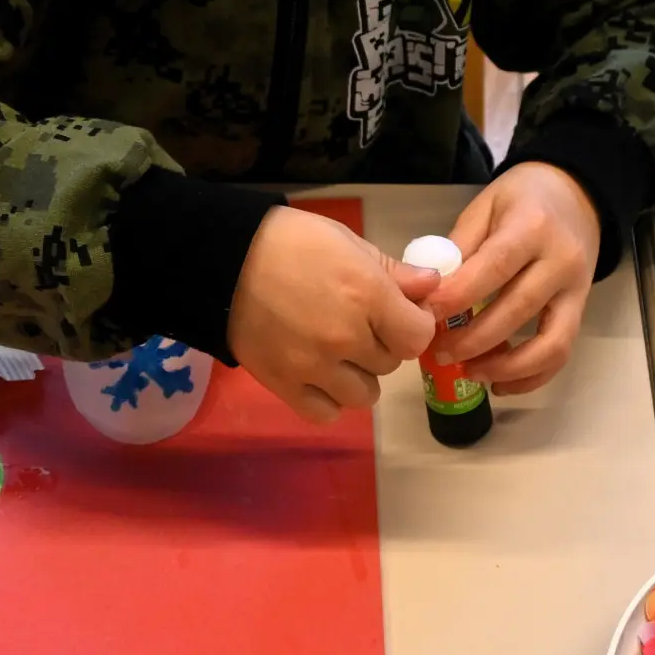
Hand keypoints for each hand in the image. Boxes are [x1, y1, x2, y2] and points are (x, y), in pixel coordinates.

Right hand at [228, 205, 442, 424]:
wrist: (223, 259)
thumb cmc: (290, 241)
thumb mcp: (347, 243)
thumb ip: (393, 270)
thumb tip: (432, 286)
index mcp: (367, 295)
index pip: (418, 336)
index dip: (412, 325)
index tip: (397, 315)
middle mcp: (345, 337)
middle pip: (391, 364)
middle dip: (381, 345)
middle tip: (358, 324)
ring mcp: (314, 367)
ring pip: (364, 395)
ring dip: (357, 376)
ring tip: (337, 353)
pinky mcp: (284, 385)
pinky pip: (325, 413)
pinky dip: (327, 399)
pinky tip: (319, 376)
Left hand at [427, 164, 599, 394]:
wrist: (578, 195)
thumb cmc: (523, 198)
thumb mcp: (486, 206)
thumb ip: (461, 245)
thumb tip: (429, 290)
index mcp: (532, 226)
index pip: (495, 266)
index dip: (460, 296)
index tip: (427, 315)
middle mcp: (560, 260)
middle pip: (518, 309)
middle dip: (474, 339)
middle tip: (438, 352)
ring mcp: (576, 289)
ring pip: (549, 342)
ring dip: (506, 366)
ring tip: (469, 372)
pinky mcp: (581, 310)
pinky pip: (561, 352)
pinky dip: (531, 376)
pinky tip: (499, 382)